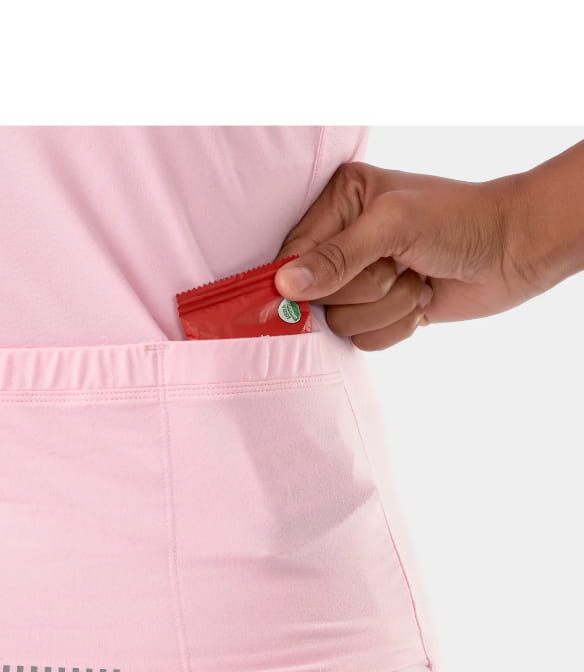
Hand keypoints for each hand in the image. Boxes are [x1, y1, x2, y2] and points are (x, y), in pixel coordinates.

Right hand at [272, 160, 539, 350]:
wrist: (515, 249)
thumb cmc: (461, 220)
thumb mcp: (394, 226)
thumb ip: (338, 256)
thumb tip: (285, 284)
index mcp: (339, 202)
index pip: (291, 256)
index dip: (304, 280)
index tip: (327, 287)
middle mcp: (343, 239)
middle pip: (314, 297)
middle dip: (364, 290)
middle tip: (399, 265)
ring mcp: (360, 278)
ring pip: (340, 323)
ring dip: (387, 308)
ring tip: (417, 279)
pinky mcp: (378, 311)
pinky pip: (363, 340)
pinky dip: (397, 326)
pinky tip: (421, 298)